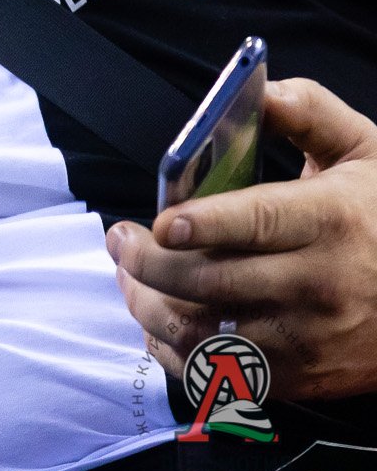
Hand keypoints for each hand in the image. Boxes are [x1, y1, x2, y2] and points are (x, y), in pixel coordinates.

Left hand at [109, 77, 376, 399]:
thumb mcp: (363, 150)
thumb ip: (307, 112)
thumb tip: (257, 91)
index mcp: (330, 220)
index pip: (258, 223)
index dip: (202, 225)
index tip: (159, 223)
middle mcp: (319, 285)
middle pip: (213, 283)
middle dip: (147, 264)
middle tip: (118, 240)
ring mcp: (309, 339)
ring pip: (205, 335)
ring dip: (150, 308)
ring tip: (129, 277)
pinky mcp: (302, 379)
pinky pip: (221, 376)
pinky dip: (176, 352)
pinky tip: (158, 322)